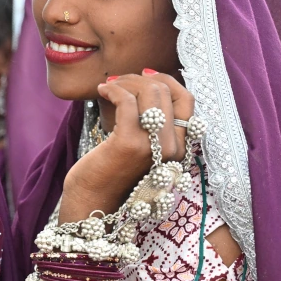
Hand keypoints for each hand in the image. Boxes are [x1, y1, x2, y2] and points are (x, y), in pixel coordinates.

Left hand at [60, 71, 193, 222]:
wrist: (93, 204)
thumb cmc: (112, 170)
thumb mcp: (139, 142)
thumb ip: (148, 117)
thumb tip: (145, 76)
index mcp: (180, 148)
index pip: (187, 100)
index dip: (166, 81)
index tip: (143, 76)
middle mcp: (174, 148)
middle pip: (165, 91)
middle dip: (138, 80)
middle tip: (117, 82)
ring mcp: (154, 146)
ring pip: (149, 92)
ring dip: (125, 82)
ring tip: (109, 88)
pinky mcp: (130, 143)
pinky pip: (127, 100)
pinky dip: (113, 90)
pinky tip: (101, 92)